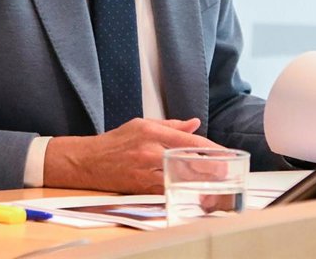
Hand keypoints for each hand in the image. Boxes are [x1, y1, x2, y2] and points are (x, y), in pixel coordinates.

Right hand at [43, 118, 220, 193]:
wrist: (87, 161)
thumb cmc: (115, 142)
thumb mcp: (141, 124)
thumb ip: (171, 125)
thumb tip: (195, 123)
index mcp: (151, 132)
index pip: (188, 140)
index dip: (211, 147)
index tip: (226, 153)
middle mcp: (149, 151)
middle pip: (188, 160)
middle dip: (211, 167)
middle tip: (227, 171)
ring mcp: (145, 171)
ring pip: (180, 177)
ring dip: (200, 181)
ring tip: (217, 183)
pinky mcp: (141, 187)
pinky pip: (167, 190)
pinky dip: (181, 190)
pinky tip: (194, 191)